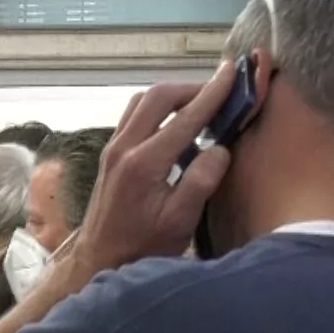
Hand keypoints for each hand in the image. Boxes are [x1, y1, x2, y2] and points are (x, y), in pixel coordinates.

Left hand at [67, 65, 236, 280]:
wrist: (98, 260)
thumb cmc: (142, 246)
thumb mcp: (180, 220)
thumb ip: (202, 180)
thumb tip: (221, 147)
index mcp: (143, 162)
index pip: (186, 116)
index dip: (213, 92)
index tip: (235, 71)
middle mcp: (123, 148)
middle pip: (157, 96)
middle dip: (192, 88)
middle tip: (221, 91)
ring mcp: (112, 149)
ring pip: (142, 103)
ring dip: (173, 97)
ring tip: (202, 106)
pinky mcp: (110, 156)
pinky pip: (134, 117)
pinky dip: (158, 111)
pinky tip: (179, 128)